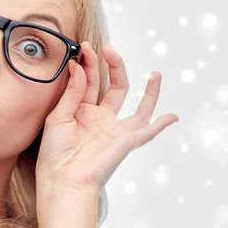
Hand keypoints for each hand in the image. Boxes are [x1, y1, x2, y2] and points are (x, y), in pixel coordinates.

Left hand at [35, 41, 179, 194]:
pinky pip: (148, 131)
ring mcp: (115, 129)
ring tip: (155, 73)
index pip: (89, 80)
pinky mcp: (126, 141)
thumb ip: (72, 92)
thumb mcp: (58, 116)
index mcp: (81, 111)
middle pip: (113, 87)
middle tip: (108, 48)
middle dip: (112, 66)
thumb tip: (80, 66)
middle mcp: (100, 118)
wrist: (62, 179)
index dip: (88, 63)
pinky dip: (161, 124)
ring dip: (148, 90)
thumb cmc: (54, 153)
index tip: (84, 48)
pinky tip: (173, 116)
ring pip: (137, 107)